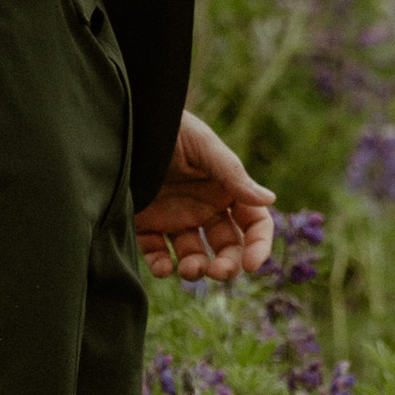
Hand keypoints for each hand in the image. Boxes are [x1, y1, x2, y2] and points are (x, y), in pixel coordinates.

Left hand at [135, 111, 276, 282]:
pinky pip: (157, 254)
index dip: (258, 245)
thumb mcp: (202, 146)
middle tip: (218, 272)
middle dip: (227, 264)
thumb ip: (232, 174)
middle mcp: (205, 207)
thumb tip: (270, 199)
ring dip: (196, 269)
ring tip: (188, 269)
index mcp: (225, 189)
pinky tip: (164, 267)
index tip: (252, 265)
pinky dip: (162, 266)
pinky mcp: (147, 225)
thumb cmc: (169, 127)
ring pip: (194, 256)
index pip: (253, 223)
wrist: (123, 122)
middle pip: (227, 246)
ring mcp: (176, 218)